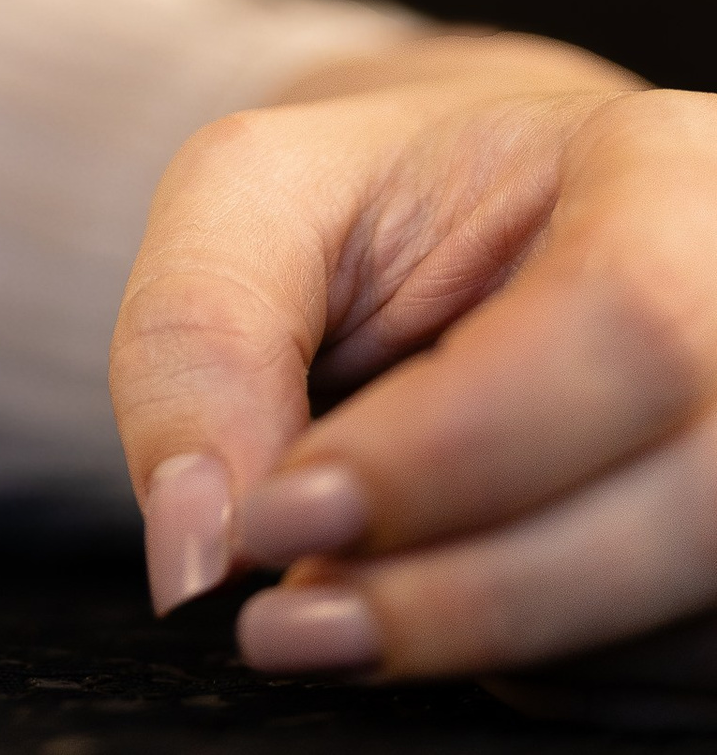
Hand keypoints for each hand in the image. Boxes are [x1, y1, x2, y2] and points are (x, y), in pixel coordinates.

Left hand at [113, 39, 716, 686]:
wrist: (487, 248)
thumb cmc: (384, 205)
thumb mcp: (258, 197)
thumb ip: (200, 334)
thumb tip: (195, 547)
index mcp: (667, 173)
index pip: (626, 322)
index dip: (453, 454)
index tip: (277, 519)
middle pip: (689, 506)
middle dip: (466, 592)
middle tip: (287, 617)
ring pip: (682, 624)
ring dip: (493, 649)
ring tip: (345, 603)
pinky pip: (672, 689)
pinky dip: (542, 682)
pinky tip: (450, 596)